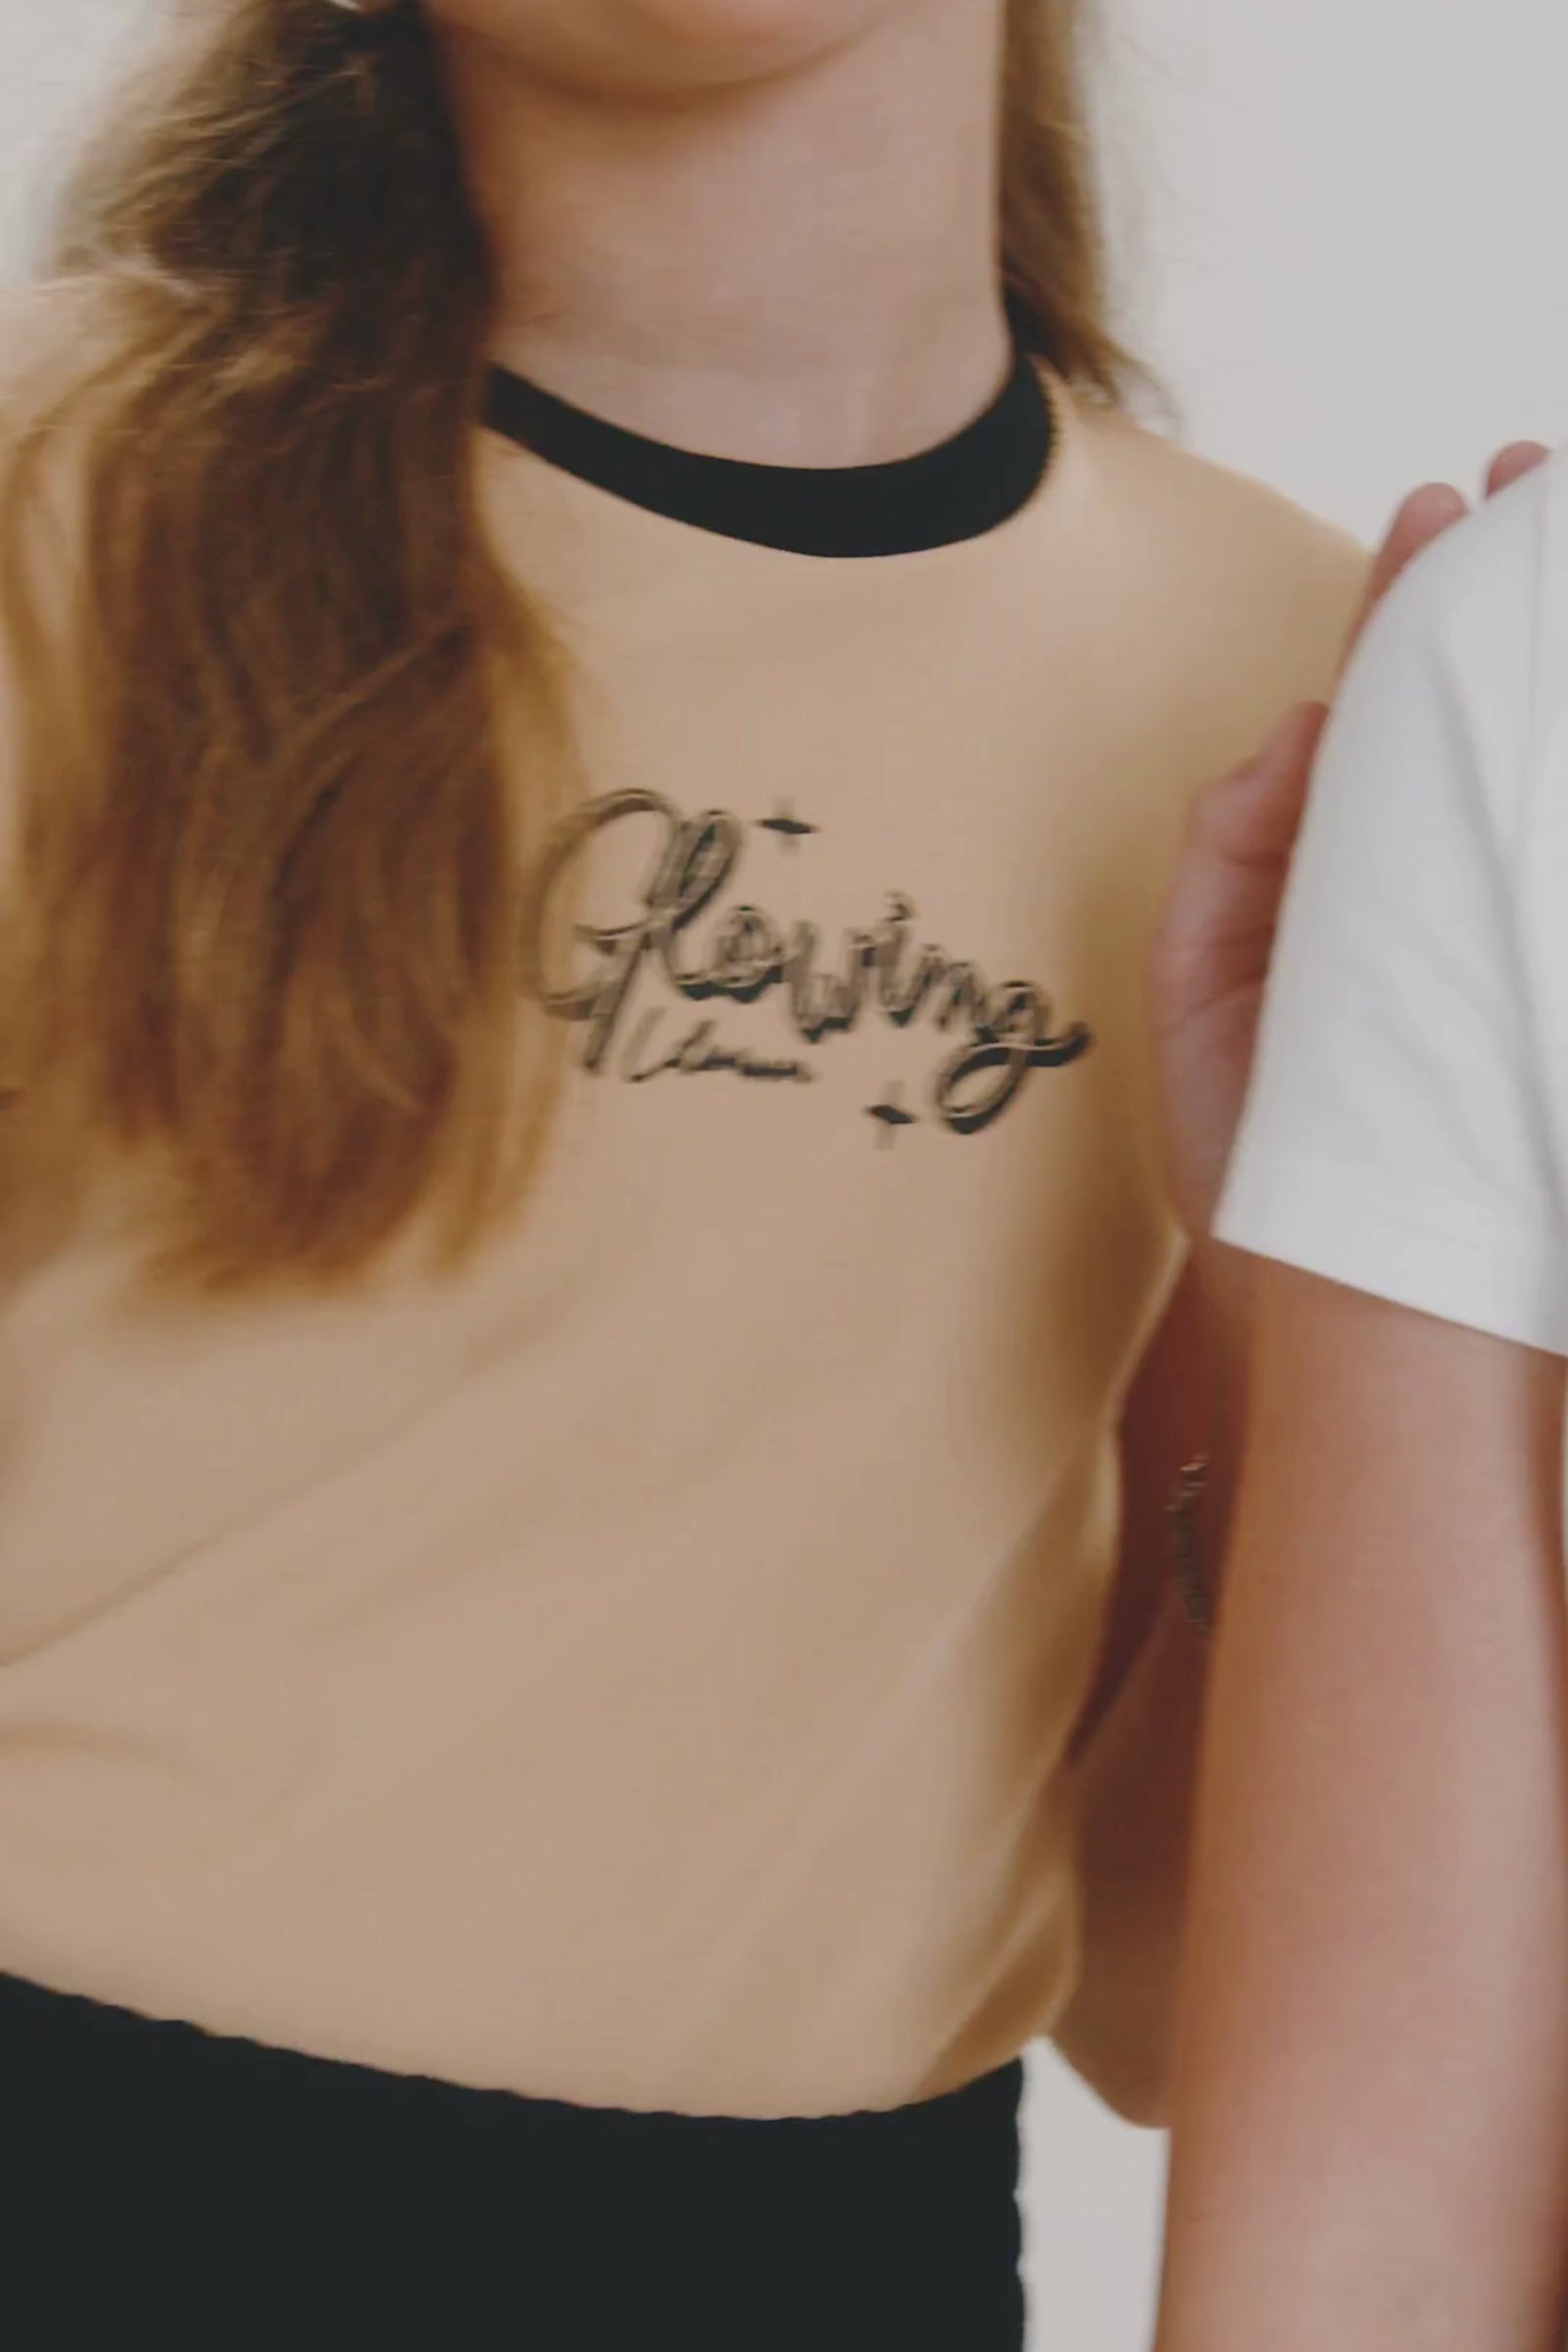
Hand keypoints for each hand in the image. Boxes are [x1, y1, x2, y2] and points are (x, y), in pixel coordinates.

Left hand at [1149, 443, 1551, 1254]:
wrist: (1320, 1292)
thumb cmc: (1254, 1155)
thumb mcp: (1198, 995)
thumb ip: (1225, 862)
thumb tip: (1288, 735)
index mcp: (1337, 869)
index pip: (1376, 709)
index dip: (1406, 607)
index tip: (1438, 505)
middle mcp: (1419, 880)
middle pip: (1462, 710)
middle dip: (1497, 593)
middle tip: (1535, 477)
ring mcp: (1479, 924)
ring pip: (1517, 768)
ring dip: (1543, 658)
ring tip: (1565, 538)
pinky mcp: (1527, 974)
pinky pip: (1547, 862)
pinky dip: (1561, 785)